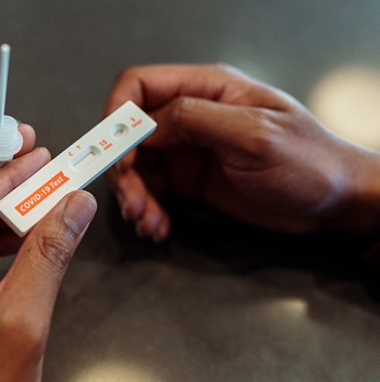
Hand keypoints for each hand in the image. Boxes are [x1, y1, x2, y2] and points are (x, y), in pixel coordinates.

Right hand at [103, 64, 379, 240]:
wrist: (333, 201)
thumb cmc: (306, 161)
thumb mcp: (253, 135)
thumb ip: (195, 119)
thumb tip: (145, 125)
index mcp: (206, 89)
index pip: (139, 86)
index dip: (116, 116)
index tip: (116, 156)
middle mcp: (190, 116)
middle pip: (130, 134)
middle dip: (124, 170)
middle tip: (134, 204)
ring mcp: (188, 150)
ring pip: (136, 167)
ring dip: (134, 196)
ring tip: (148, 223)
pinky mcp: (190, 180)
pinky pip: (152, 192)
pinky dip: (148, 211)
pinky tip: (159, 228)